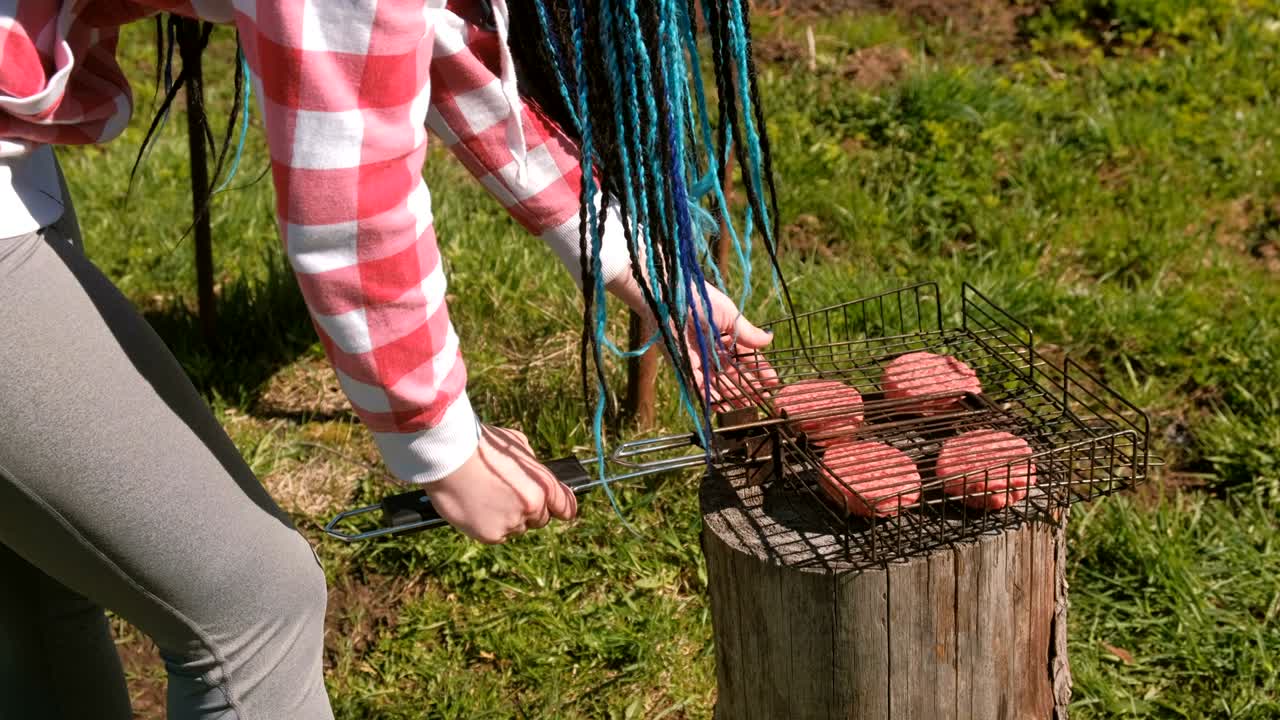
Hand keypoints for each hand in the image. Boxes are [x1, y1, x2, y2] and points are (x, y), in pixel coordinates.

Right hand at [428, 425, 577, 543]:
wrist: (449, 456)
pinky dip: (487, 525)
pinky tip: (475, 507)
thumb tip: (534, 473)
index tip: (556, 508)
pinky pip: (496, 535)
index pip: (566, 507)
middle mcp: (533, 507)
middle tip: (506, 496)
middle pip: (540, 519)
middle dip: (528, 511)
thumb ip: (532, 464)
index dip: (560, 508)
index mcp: (544, 485)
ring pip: (517, 528)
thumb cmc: (482, 445)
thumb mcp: (517, 444)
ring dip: (506, 518)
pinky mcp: (491, 535)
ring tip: (485, 497)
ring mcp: (512, 523)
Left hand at [608, 276, 778, 409]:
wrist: (670, 297)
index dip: (759, 369)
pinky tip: (724, 406)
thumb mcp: (730, 316)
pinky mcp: (683, 364)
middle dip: (747, 386)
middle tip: (761, 400)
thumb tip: (769, 340)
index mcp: (724, 333)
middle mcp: (712, 348)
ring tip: (746, 407)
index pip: (745, 355)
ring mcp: (698, 358)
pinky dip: (710, 396)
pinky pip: (699, 385)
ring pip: (718, 381)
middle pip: (733, 371)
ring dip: (732, 395)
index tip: (772, 382)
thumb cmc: (700, 299)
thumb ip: (747, 333)